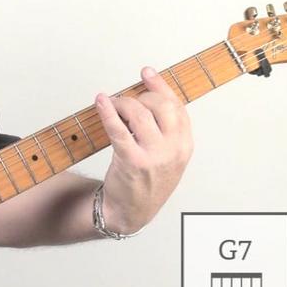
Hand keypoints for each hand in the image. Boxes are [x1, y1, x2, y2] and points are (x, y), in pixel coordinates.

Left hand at [95, 66, 193, 232]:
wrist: (131, 212)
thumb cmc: (146, 184)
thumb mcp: (167, 158)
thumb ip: (166, 132)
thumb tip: (150, 99)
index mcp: (185, 146)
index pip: (177, 107)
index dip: (160, 86)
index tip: (147, 73)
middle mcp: (173, 149)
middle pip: (160, 105)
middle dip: (141, 95)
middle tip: (127, 100)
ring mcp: (153, 155)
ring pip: (139, 113)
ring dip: (122, 103)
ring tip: (113, 105)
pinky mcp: (131, 161)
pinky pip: (118, 129)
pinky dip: (108, 112)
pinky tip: (101, 102)